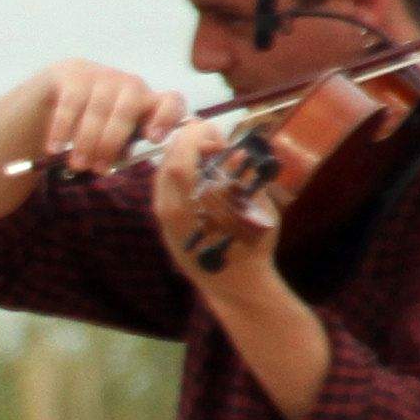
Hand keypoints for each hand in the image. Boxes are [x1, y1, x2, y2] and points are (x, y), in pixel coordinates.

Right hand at [18, 59, 190, 174]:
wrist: (55, 96)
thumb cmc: (93, 126)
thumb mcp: (111, 139)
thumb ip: (119, 149)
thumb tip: (110, 164)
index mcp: (148, 103)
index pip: (171, 102)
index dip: (165, 118)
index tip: (152, 139)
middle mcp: (131, 85)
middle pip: (128, 109)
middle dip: (111, 142)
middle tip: (96, 168)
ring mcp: (103, 76)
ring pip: (99, 108)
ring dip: (87, 140)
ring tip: (76, 164)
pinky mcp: (74, 74)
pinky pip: (71, 104)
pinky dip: (63, 128)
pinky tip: (55, 148)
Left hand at [150, 117, 281, 290]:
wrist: (236, 286)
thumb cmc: (253, 245)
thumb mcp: (256, 208)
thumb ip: (243, 177)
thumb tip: (234, 150)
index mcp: (191, 204)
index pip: (180, 157)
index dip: (194, 137)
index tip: (213, 132)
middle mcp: (170, 210)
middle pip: (166, 162)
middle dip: (187, 144)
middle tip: (211, 141)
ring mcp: (164, 219)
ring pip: (162, 176)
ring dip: (182, 159)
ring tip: (207, 157)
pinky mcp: (164, 227)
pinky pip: (164, 191)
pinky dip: (178, 176)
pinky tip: (199, 177)